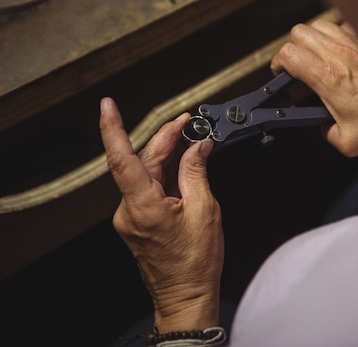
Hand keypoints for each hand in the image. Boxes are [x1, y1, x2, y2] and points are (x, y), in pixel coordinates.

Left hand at [99, 97, 222, 332]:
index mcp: (143, 207)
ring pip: (143, 174)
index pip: (121, 159)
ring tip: (187, 139)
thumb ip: (196, 173)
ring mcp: (129, 218)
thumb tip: (197, 147)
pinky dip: (163, 173)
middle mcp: (129, 211)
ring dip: (164, 155)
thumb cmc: (195, 263)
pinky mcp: (136, 222)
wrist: (186, 295)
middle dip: (163, 138)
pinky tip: (181, 167)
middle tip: (186, 122)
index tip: (107, 106)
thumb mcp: (205, 211)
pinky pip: (146, 188)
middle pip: (140, 162)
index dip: (113, 129)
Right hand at [271, 19, 357, 156]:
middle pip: (298, 33)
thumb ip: (328, 135)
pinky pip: (344, 26)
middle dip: (293, 49)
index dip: (278, 65)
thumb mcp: (350, 142)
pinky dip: (337, 36)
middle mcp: (337, 53)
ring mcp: (353, 42)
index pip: (287, 54)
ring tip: (317, 57)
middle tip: (297, 66)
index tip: (282, 75)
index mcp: (327, 76)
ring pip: (318, 25)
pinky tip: (343, 52)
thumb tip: (325, 130)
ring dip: (312, 39)